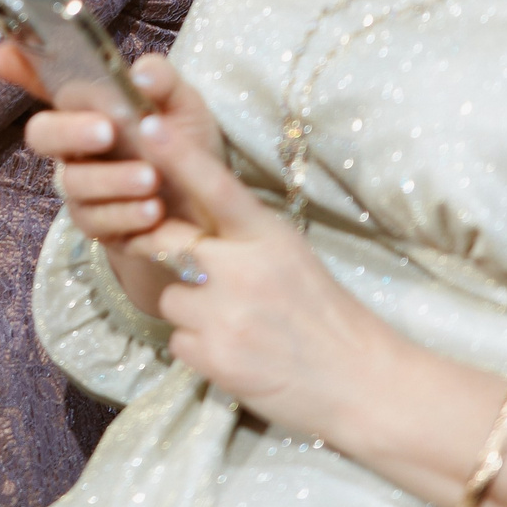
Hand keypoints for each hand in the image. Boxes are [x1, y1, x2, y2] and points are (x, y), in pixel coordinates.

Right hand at [0, 47, 222, 244]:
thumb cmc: (185, 147)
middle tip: (107, 130)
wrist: (209, 209)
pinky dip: (126, 215)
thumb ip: (163, 82)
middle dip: (70, 130)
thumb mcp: (183, 107)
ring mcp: (82, 190)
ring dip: (112, 179)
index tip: (2, 54)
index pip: (44, 81)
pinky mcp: (98, 228)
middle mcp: (74, 147)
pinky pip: (98, 223)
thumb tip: (141, 74)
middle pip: (41, 134)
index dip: (19, 66)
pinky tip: (153, 210)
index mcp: (88, 108)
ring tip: (151, 178)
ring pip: (73, 183)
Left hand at [134, 110, 403, 446]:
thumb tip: (188, 223)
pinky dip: (199, 348)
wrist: (359, 382)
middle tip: (208, 276)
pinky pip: (178, 341)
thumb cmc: (325, 313)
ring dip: (192, 311)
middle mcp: (243, 270)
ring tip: (236, 324)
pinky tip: (235, 352)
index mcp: (268, 236)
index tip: (147, 123)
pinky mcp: (214, 357)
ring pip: (169, 297)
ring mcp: (226, 315)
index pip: (215, 187)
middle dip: (171, 253)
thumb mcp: (290, 255)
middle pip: (166, 241)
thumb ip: (241, 237)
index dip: (178, 155)